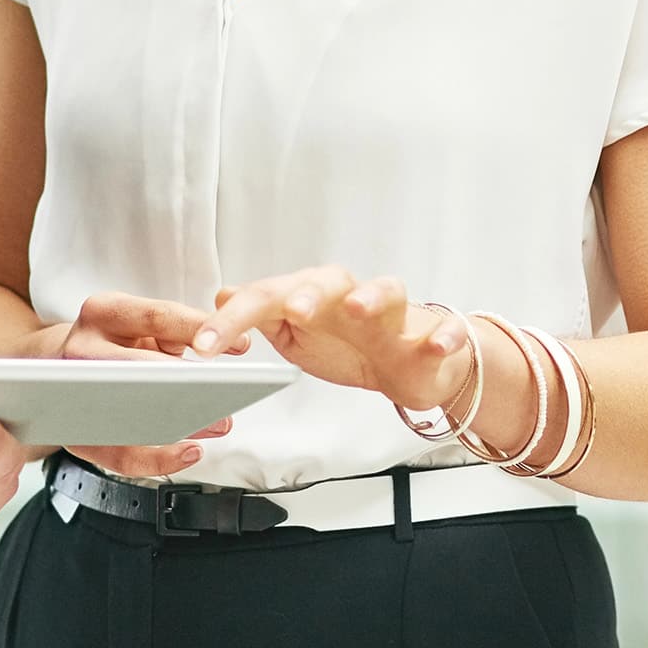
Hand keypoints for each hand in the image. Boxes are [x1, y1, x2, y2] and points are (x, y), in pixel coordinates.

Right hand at [49, 291, 241, 480]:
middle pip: (138, 368)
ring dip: (179, 425)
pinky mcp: (75, 432)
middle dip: (188, 385)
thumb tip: (224, 346)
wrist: (53, 365)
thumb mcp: (139, 322)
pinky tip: (187, 452)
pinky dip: (157, 458)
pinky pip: (117, 454)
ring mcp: (73, 392)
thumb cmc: (110, 343)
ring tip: (215, 425)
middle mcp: (81, 348)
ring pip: (126, 412)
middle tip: (225, 396)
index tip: (241, 344)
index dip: (200, 329)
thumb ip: (176, 329)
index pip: (156, 316)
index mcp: (101, 313)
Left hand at [188, 266, 474, 423]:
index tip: (205, 347)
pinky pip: (443, 333)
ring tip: (358, 309)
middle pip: (327, 282)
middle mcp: (350, 296)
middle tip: (293, 311)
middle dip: (308, 293)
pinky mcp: (430, 338)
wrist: (407, 364)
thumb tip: (222, 294)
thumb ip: (260, 316)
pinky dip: (442, 337)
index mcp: (310, 296)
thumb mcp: (294, 335)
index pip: (266, 299)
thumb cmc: (346, 344)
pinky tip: (437, 345)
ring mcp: (393, 315)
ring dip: (372, 297)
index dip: (232, 322)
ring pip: (386, 292)